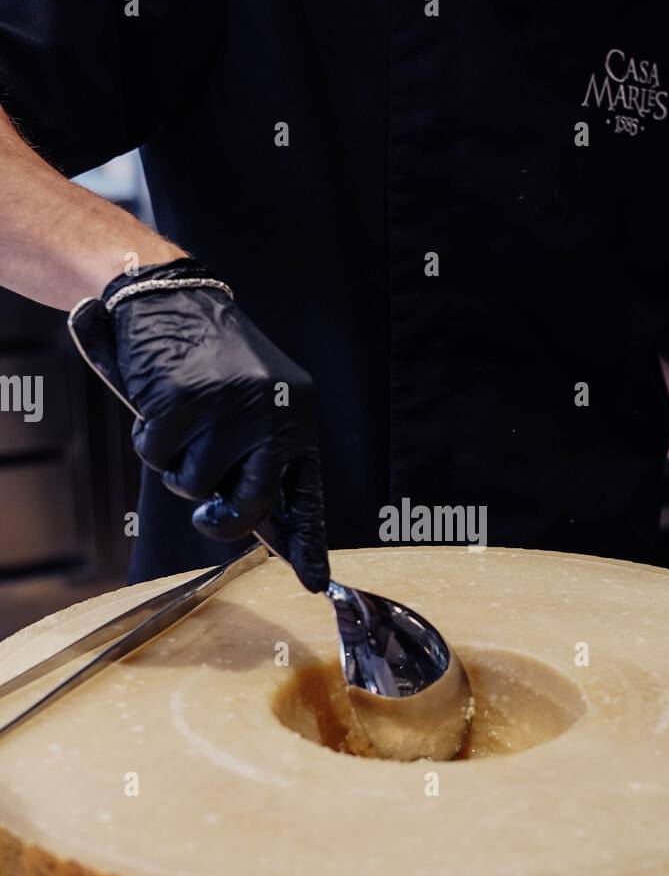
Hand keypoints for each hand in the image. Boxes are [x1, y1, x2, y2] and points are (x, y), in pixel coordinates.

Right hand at [70, 259, 329, 591]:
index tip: (315, 582)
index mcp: (295, 418)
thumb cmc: (207, 361)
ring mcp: (229, 408)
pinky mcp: (184, 401)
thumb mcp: (251, 404)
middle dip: (220, 520)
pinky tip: (157, 404)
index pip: (306, 493)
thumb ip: (257, 458)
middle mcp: (272, 414)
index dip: (308, 543)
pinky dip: (147, 438)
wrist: (171, 293)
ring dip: (175, 464)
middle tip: (206, 515)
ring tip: (181, 421)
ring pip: (192, 486)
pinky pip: (156, 455)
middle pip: (250, 505)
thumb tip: (264, 527)